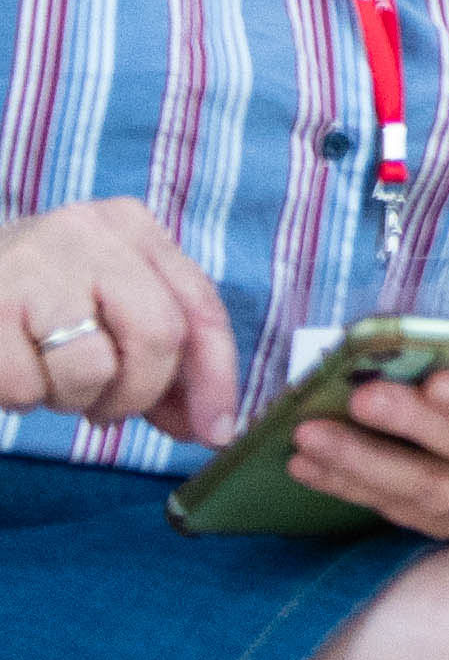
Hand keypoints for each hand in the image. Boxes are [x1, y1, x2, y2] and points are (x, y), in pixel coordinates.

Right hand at [0, 199, 231, 446]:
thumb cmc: (35, 298)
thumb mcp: (102, 303)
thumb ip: (157, 357)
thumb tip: (208, 427)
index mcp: (132, 227)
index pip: (200, 305)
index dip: (216, 377)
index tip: (216, 432)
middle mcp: (91, 234)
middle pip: (159, 336)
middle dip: (139, 395)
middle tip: (105, 412)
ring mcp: (36, 266)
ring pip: (93, 369)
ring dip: (72, 399)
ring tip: (46, 377)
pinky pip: (25, 387)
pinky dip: (20, 398)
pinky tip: (7, 368)